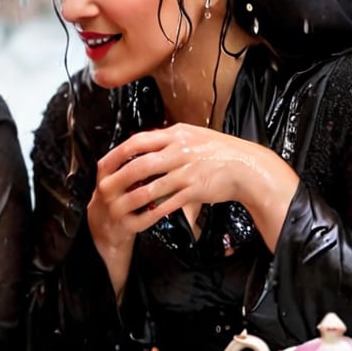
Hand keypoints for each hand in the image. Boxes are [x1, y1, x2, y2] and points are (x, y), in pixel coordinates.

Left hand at [92, 123, 298, 260]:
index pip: (138, 141)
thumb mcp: (193, 136)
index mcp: (176, 135)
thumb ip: (169, 139)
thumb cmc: (219, 152)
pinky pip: (168, 202)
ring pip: (152, 186)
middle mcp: (180, 151)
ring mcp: (187, 171)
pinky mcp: (195, 190)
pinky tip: (142, 216)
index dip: (118, 153)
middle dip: (118, 178)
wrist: (247, 167)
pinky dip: (153, 210)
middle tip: (104, 188)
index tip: (104, 163)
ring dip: (132, 198)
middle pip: (140, 164)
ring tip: (118, 205)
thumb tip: (143, 143)